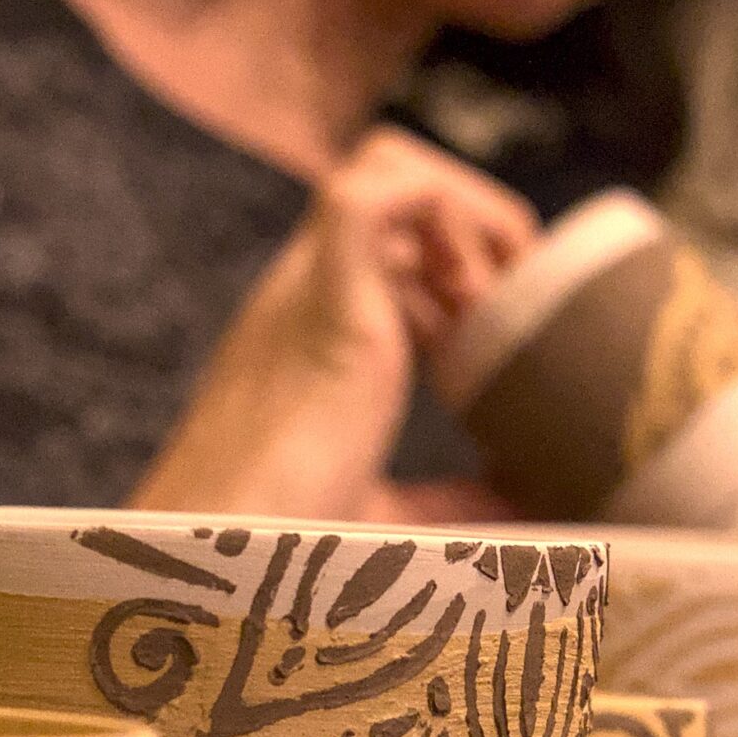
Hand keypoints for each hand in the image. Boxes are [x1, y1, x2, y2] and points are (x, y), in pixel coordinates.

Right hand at [132, 129, 537, 520]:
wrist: (221, 572)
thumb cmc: (288, 557)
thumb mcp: (383, 516)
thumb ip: (444, 504)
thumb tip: (514, 508)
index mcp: (306, 337)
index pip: (388, 249)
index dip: (456, 272)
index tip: (501, 342)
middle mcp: (300, 294)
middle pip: (392, 189)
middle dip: (474, 228)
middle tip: (516, 313)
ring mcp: (304, 288)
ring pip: (386, 164)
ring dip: (467, 207)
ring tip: (497, 295)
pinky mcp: (322, 301)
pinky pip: (372, 190)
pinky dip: (447, 211)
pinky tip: (473, 293)